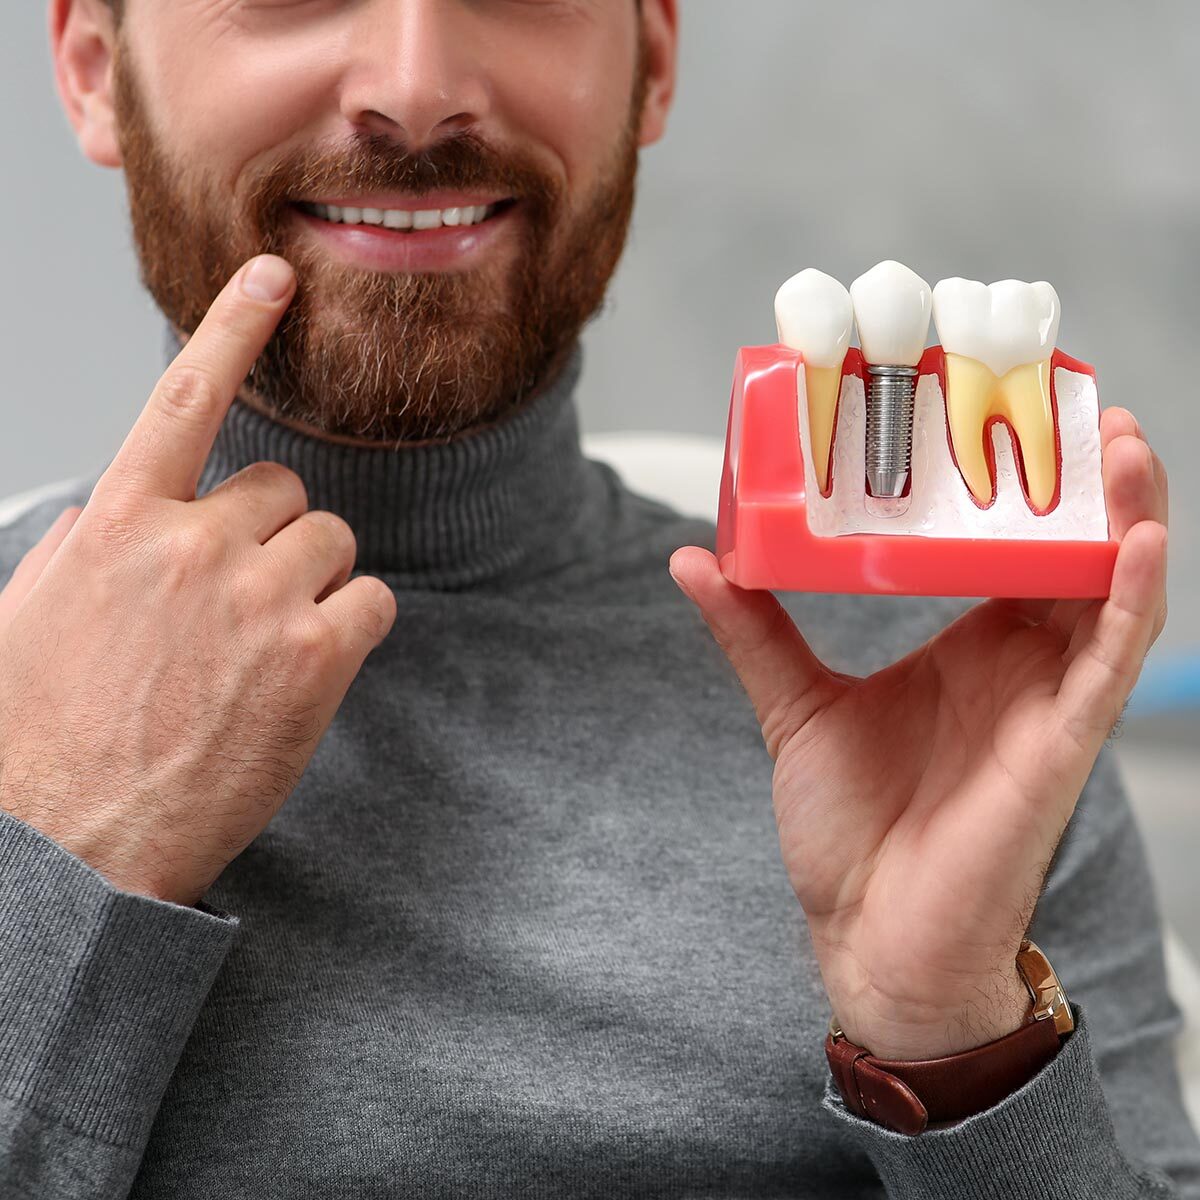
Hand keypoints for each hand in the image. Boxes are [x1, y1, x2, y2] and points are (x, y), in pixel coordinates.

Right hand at [0, 255, 396, 907]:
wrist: (68, 847)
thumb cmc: (40, 741)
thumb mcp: (25, 619)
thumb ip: (80, 548)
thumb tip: (111, 511)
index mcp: (118, 524)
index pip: (184, 397)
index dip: (233, 327)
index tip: (275, 279)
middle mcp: (192, 544)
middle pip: (284, 490)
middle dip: (273, 539)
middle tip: (240, 609)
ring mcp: (258, 596)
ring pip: (333, 541)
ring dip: (313, 583)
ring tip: (265, 650)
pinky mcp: (314, 654)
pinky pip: (374, 599)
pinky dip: (355, 626)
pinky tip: (308, 670)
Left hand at [669, 408, 1167, 1059]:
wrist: (871, 934)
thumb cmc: (852, 831)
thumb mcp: (795, 705)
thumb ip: (756, 629)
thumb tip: (697, 555)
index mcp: (971, 645)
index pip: (1009, 545)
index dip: (1016, 480)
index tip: (997, 402)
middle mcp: (1020, 663)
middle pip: (1071, 550)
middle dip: (1082, 477)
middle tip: (1073, 393)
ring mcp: (1049, 701)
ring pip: (1110, 589)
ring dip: (1125, 512)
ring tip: (1121, 437)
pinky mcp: (1063, 745)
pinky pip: (1112, 660)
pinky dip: (1130, 597)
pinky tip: (1137, 536)